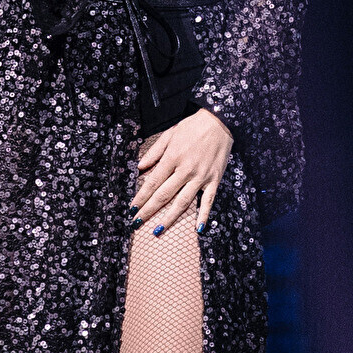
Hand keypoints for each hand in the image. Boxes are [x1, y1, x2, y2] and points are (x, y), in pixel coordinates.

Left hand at [133, 108, 233, 235]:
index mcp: (172, 158)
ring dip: (168, 218)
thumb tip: (139, 167)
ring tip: (157, 231)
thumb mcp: (169, 134)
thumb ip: (154, 152)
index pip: (152, 182)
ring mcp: (201, 177)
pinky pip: (208, 201)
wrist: (220, 122)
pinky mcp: (214, 180)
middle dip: (148, 211)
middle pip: (163, 195)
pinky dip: (203, 216)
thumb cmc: (192, 127)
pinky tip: (197, 229)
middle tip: (136, 223)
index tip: (131, 209)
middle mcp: (185, 170)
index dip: (141, 197)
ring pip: (182, 203)